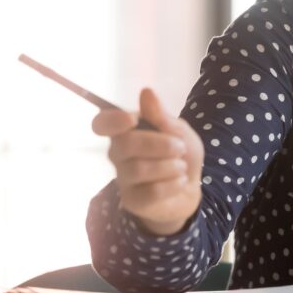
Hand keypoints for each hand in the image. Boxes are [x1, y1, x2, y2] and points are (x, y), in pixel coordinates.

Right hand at [91, 88, 203, 235]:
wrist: (191, 186)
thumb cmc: (181, 153)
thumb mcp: (180, 130)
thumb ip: (162, 115)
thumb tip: (146, 91)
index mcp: (126, 132)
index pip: (102, 123)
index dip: (112, 121)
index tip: (132, 120)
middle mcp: (118, 154)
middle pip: (125, 144)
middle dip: (160, 144)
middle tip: (180, 147)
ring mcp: (122, 178)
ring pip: (139, 169)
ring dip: (170, 166)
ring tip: (181, 166)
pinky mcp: (132, 200)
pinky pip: (151, 191)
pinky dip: (173, 184)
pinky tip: (179, 181)